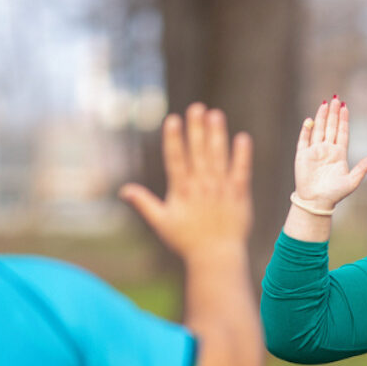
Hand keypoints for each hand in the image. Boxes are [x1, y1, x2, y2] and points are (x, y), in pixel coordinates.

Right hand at [119, 103, 252, 260]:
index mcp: (182, 191)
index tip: (173, 119)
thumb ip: (144, 203)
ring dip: (217, 135)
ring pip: (219, 157)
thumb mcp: (162, 222)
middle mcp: (201, 187)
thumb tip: (123, 190)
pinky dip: (243, 156)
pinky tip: (243, 138)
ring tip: (215, 115)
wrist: (216, 257)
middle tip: (196, 108)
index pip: (176, 160)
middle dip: (196, 129)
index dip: (174, 139)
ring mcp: (221, 190)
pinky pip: (241, 171)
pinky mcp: (239, 195)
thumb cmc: (187, 241)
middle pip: (198, 153)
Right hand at [294, 96, 366, 210]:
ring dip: (322, 117)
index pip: (342, 132)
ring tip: (325, 104)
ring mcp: (314, 152)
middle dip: (334, 113)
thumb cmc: (335, 194)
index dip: (344, 120)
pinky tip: (310, 120)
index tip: (345, 107)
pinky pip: (304, 139)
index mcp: (339, 154)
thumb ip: (363, 168)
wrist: (317, 202)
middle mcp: (327, 150)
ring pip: (318, 130)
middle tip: (336, 98)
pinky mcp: (302, 156)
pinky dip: (306, 130)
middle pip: (331, 127)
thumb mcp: (352, 181)